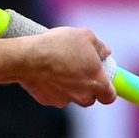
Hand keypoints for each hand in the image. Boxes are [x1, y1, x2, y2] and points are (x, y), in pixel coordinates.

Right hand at [0, 27, 116, 107]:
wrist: (28, 57)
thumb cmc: (59, 45)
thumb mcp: (85, 36)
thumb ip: (100, 47)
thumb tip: (106, 53)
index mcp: (97, 82)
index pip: (110, 97)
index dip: (108, 89)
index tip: (102, 79)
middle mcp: (83, 96)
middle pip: (90, 98)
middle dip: (86, 87)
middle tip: (79, 70)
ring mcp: (64, 100)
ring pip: (71, 97)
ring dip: (69, 87)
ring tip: (59, 67)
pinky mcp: (47, 100)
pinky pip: (54, 95)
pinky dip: (52, 87)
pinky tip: (45, 72)